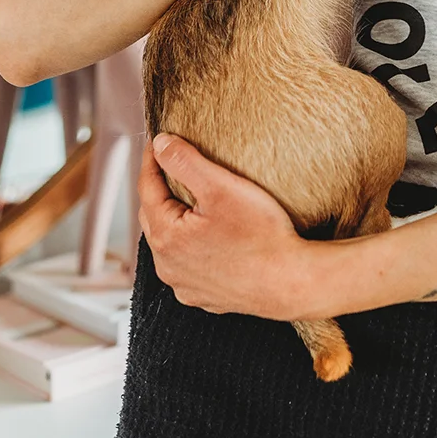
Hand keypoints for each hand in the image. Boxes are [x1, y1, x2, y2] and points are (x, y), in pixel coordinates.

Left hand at [137, 134, 315, 318]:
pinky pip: (188, 264)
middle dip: (161, 189)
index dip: (152, 159)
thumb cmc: (260, 237)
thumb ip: (185, 162)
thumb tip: (160, 145)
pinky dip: (192, 246)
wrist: (289, 282)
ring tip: (194, 199)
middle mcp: (168, 266)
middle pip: (154, 215)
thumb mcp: (221, 187)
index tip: (157, 141)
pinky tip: (211, 235)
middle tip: (175, 165)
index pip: (147, 188)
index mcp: (166, 237)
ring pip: (169, 242)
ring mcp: (184, 284)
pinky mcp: (203, 296)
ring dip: (175, 219)